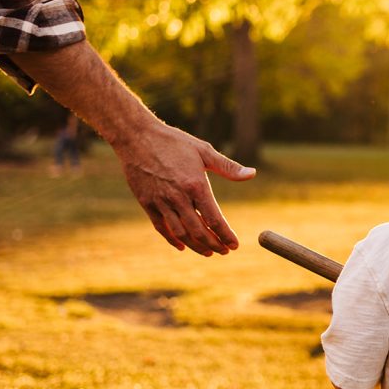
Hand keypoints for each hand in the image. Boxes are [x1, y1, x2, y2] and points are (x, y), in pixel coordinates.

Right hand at [116, 122, 255, 255]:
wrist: (136, 136)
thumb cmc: (174, 141)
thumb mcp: (204, 150)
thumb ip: (228, 167)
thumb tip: (251, 174)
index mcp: (195, 185)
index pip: (214, 219)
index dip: (226, 235)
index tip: (234, 245)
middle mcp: (178, 197)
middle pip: (198, 231)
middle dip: (214, 244)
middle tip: (224, 251)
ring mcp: (160, 202)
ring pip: (180, 233)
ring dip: (196, 246)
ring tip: (208, 252)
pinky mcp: (147, 203)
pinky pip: (161, 227)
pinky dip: (172, 239)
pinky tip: (183, 245)